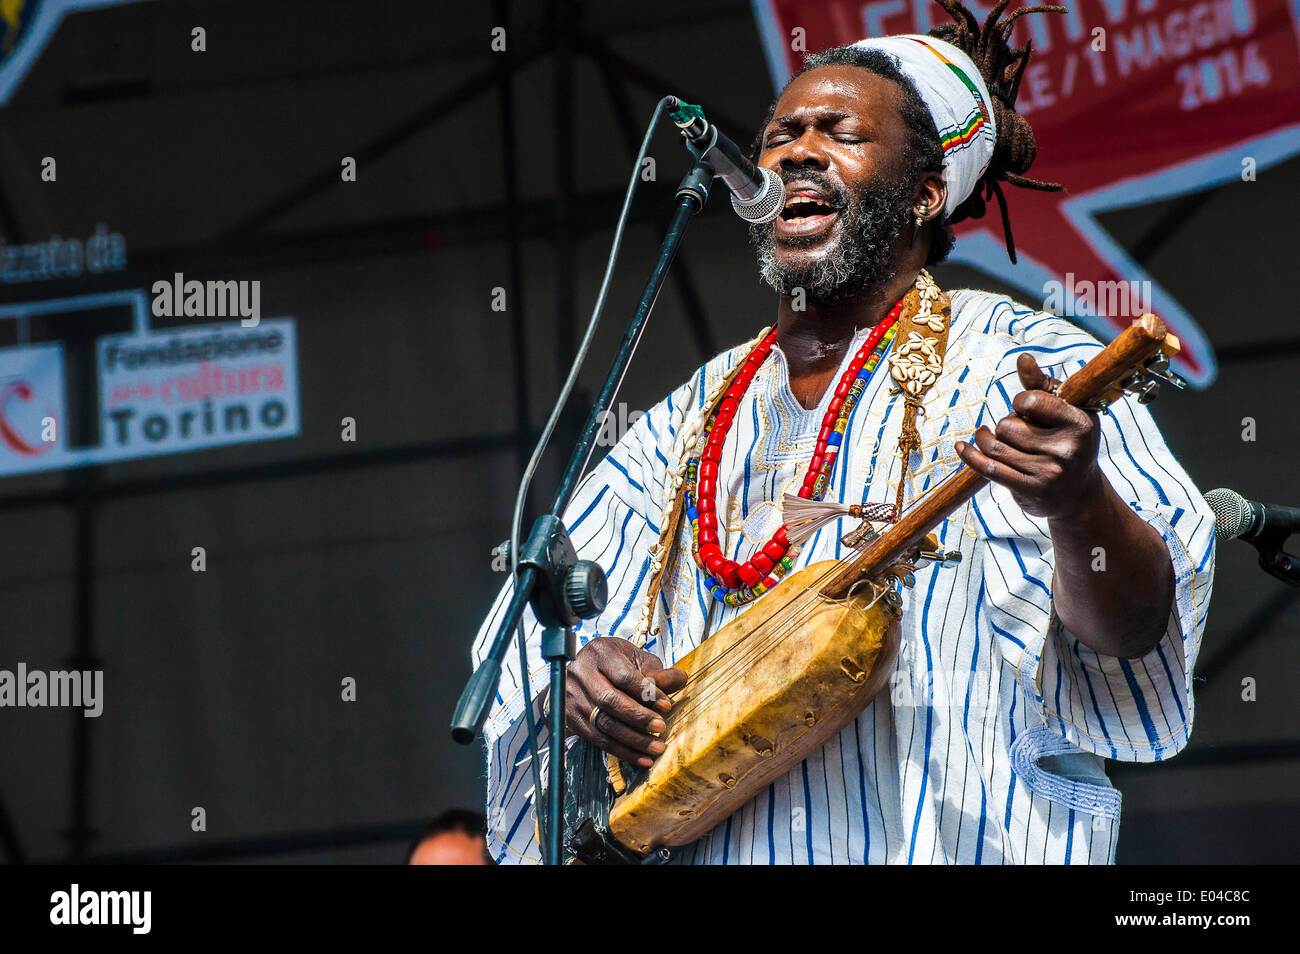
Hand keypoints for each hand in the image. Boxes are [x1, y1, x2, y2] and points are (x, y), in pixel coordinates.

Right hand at [562, 637, 686, 768]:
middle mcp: (580, 673)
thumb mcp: (637, 660)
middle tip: (661, 727)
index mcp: (599, 652)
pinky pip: (597, 739)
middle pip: (609, 700)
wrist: (583, 673)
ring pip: (603, 723)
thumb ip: (658, 673)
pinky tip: (641, 758)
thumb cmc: (616, 664)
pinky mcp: (571, 718)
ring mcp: (572, 697)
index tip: (666, 706)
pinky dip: (622, 751)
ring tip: (655, 747)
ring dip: (633, 739)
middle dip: (638, 717)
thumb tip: (681, 679)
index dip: (646, 692)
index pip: (623, 676)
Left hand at [954, 353, 1103, 519]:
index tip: (1024, 408)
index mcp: (1080, 423)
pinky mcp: (1031, 490)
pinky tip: (962, 446)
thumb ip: (1041, 385)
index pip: (1029, 401)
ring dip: (987, 440)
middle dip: (1006, 425)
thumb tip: (1022, 357)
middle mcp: (1067, 449)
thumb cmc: (1068, 441)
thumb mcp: (1066, 411)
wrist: (1078, 494)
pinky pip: (989, 468)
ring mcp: (1049, 472)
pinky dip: (970, 455)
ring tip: (990, 437)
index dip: (1020, 402)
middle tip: (1020, 433)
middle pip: (1007, 426)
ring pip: (995, 446)